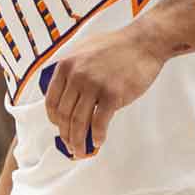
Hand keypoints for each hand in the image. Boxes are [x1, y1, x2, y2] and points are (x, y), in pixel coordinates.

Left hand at [43, 25, 167, 157]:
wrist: (142, 43)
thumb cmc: (114, 47)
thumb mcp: (83, 50)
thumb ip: (70, 69)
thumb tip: (63, 95)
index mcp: (66, 65)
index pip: (51, 100)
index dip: (53, 119)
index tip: (59, 128)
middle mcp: (76, 76)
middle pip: (64, 114)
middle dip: (65, 135)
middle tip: (70, 146)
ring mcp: (94, 86)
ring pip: (79, 122)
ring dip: (79, 141)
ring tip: (81, 151)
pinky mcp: (113, 95)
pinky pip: (99, 123)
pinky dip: (97, 136)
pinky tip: (99, 142)